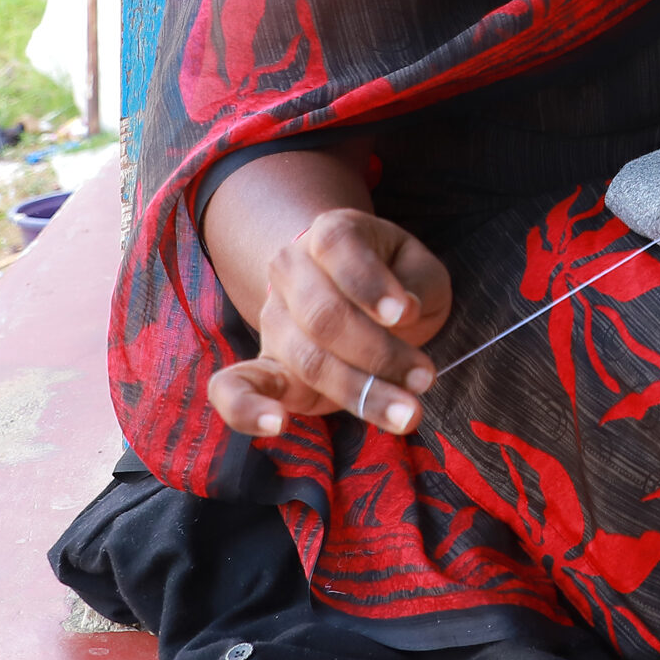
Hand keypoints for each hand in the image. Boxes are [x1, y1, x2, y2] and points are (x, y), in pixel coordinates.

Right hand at [205, 208, 452, 438]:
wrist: (349, 293)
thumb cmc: (394, 279)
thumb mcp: (418, 268)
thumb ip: (416, 283)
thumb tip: (405, 310)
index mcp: (330, 235)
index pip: (339, 249)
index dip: (369, 284)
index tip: (403, 314)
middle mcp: (290, 272)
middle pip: (324, 316)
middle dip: (379, 353)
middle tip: (425, 378)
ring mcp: (273, 320)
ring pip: (306, 359)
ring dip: (359, 391)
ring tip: (407, 412)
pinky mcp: (264, 366)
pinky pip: (234, 387)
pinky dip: (246, 408)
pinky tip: (276, 425)